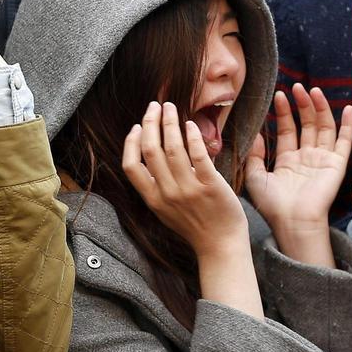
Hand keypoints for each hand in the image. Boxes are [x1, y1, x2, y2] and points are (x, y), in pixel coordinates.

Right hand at [122, 101, 249, 257]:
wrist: (221, 246)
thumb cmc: (195, 225)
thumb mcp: (166, 209)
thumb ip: (157, 186)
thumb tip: (152, 154)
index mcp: (153, 200)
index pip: (130, 166)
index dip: (131, 142)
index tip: (137, 126)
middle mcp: (167, 194)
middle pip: (150, 150)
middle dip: (150, 122)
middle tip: (154, 106)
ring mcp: (188, 190)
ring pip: (172, 148)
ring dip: (169, 122)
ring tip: (171, 108)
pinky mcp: (210, 186)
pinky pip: (197, 155)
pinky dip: (191, 136)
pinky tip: (190, 124)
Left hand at [244, 85, 351, 266]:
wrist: (293, 222)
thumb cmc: (274, 206)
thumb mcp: (256, 177)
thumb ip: (254, 155)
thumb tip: (255, 134)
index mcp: (288, 161)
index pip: (287, 129)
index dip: (284, 112)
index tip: (280, 95)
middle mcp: (306, 158)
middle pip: (306, 124)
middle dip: (302, 105)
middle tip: (297, 87)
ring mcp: (322, 160)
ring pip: (323, 127)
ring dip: (320, 108)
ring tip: (313, 91)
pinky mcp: (336, 164)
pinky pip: (344, 141)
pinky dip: (347, 125)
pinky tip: (346, 108)